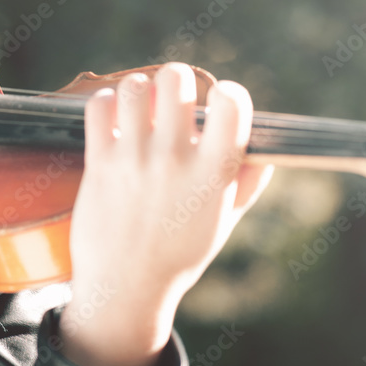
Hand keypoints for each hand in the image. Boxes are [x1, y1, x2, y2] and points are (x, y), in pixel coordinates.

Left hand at [60, 62, 272, 365]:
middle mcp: (175, 159)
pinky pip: (99, 108)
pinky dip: (106, 103)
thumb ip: (246, 184)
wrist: (126, 286)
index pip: (233, 103)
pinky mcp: (100, 163)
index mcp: (215, 172)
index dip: (227, 93)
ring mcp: (135, 159)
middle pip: (176, 79)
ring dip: (138, 90)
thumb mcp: (223, 222)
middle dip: (175, 79)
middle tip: (171, 96)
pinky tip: (113, 117)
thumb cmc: (179, 254)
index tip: (218, 103)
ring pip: (134, 87)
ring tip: (139, 107)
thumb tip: (265, 153)